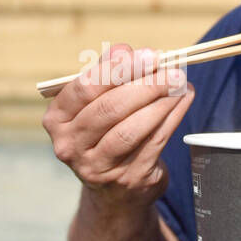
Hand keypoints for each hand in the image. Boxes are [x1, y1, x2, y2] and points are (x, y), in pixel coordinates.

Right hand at [42, 43, 193, 208]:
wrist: (112, 189)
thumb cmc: (103, 132)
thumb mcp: (96, 102)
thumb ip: (107, 74)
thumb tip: (126, 51)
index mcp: (57, 119)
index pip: (85, 88)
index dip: (118, 68)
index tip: (149, 56)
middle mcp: (71, 145)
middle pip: (110, 109)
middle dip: (146, 85)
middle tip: (171, 69)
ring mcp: (98, 167)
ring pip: (132, 128)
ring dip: (161, 101)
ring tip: (179, 83)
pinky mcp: (128, 179)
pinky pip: (154, 142)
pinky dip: (172, 117)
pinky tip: (182, 100)